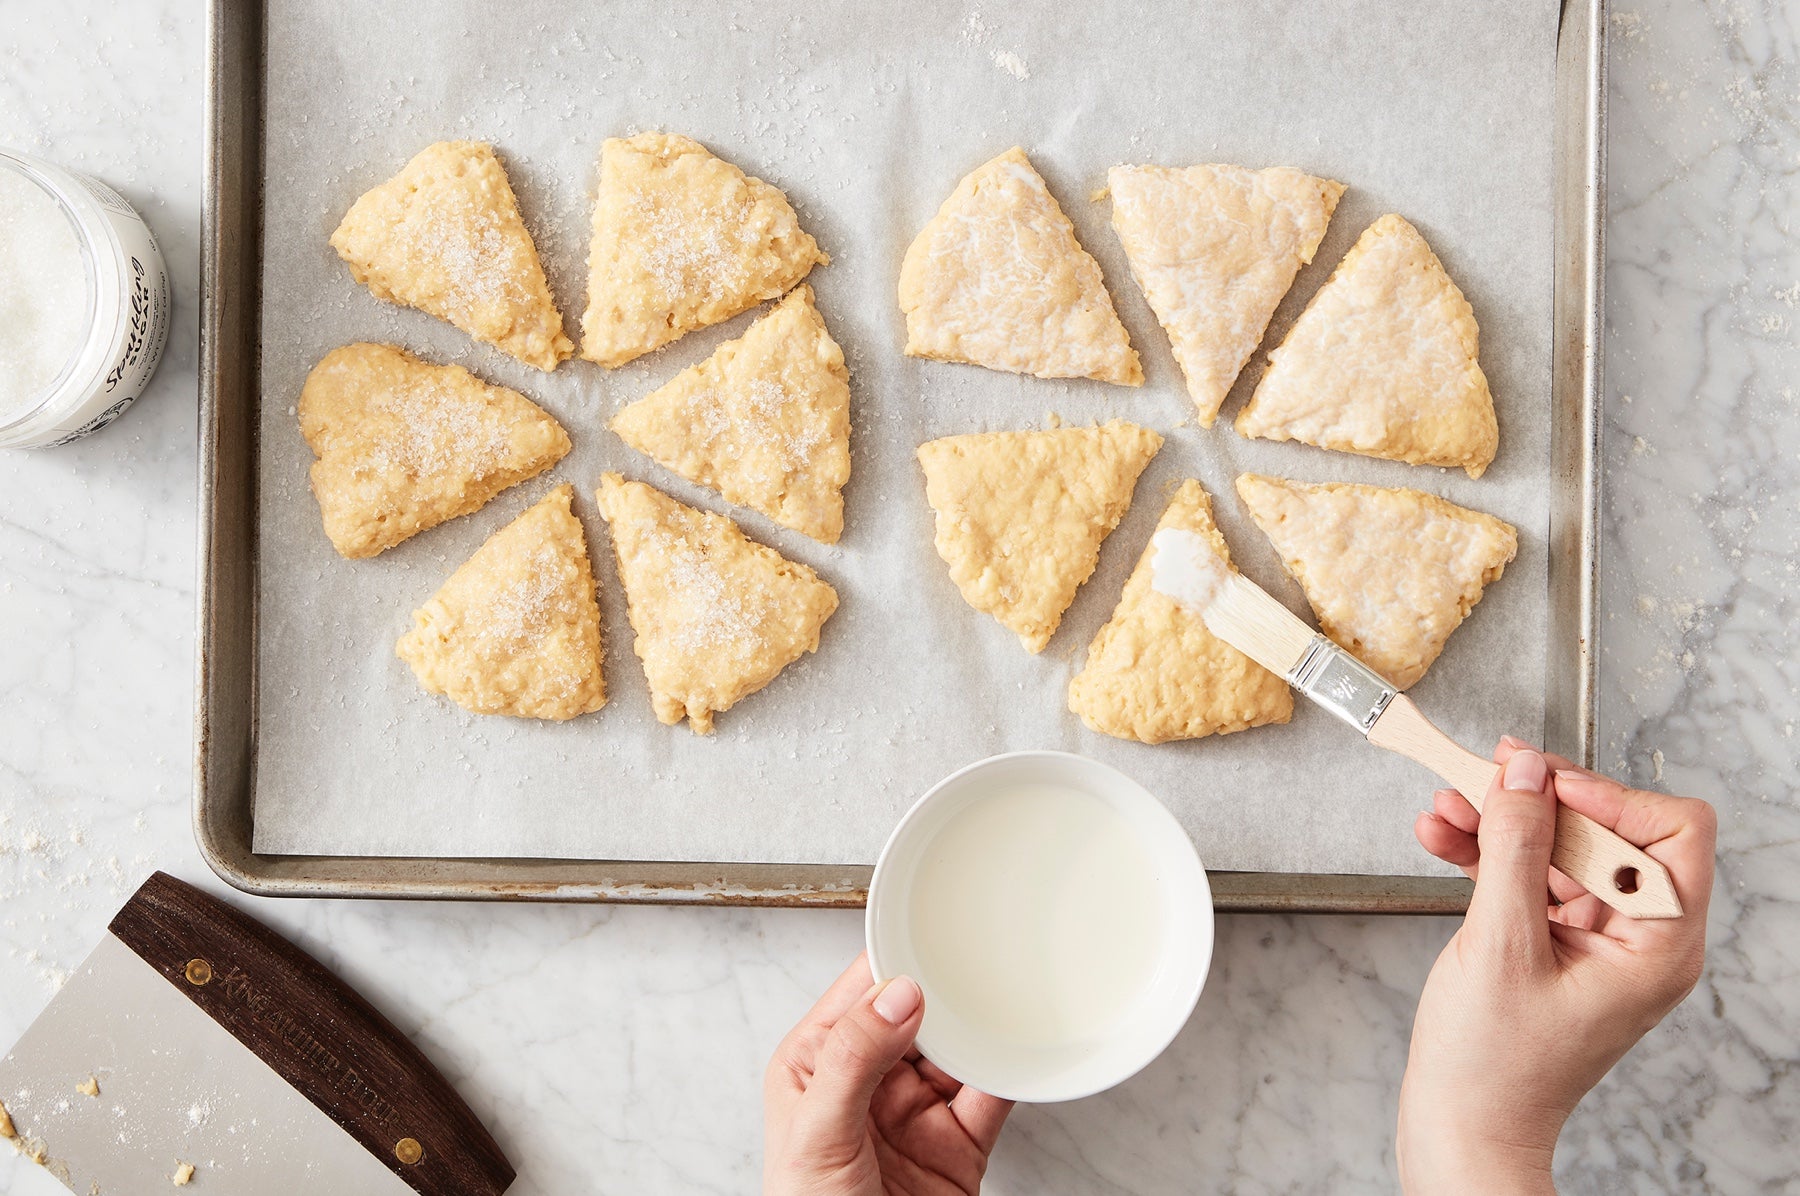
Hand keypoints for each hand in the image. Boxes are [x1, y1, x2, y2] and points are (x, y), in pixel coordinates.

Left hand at [764, 953, 1013, 1194]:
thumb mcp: (816, 1135)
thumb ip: (855, 1059)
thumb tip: (897, 995)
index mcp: (818, 1063)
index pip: (861, 992)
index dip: (896, 960)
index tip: (932, 931)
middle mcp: (868, 1081)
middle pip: (918, 1014)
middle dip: (950, 989)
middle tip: (984, 959)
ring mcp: (916, 1113)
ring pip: (960, 1050)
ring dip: (985, 1027)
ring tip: (1011, 996)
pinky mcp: (959, 1146)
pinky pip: (992, 1096)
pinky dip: (1012, 1073)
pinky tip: (1024, 1051)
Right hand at [1399, 739, 1714, 1193]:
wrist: (1461, 1124)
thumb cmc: (1494, 1065)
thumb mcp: (1502, 944)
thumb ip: (1515, 848)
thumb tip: (1526, 773)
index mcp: (1658, 946)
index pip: (1672, 835)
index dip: (1612, 798)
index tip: (1545, 784)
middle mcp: (1637, 937)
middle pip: (1605, 831)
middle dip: (1538, 802)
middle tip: (1484, 777)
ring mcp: (1593, 939)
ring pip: (1556, 846)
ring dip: (1499, 822)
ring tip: (1446, 805)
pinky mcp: (1551, 940)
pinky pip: (1525, 874)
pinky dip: (1484, 852)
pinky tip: (1444, 836)